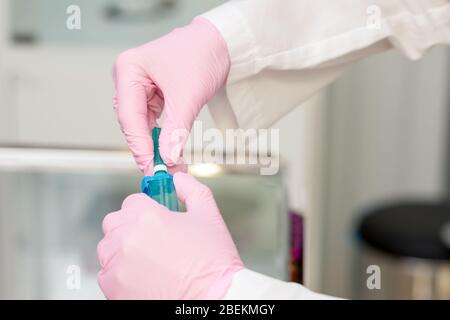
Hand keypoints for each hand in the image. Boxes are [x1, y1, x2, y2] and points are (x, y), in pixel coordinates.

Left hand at [97, 172, 243, 298]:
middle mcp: (126, 238)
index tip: (156, 218)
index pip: (132, 201)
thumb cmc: (213, 262)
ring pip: (108, 248)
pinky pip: (106, 274)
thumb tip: (178, 179)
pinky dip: (120, 274)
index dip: (147, 209)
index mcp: (146, 216)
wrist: (213, 300)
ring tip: (150, 261)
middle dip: (131, 226)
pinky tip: (143, 277)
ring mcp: (117, 265)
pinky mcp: (113, 289)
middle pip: (115, 222)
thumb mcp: (209, 216)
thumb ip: (191, 190)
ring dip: (123, 250)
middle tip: (153, 240)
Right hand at [113, 17, 229, 174]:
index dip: (139, 145)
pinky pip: (153, 120)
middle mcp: (129, 77)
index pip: (129, 115)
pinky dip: (162, 136)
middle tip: (159, 171)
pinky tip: (169, 151)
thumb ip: (175, 130)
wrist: (220, 44)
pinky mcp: (153, 93)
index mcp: (129, 70)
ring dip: (155, 144)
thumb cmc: (202, 56)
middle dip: (147, 147)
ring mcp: (140, 85)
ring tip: (168, 165)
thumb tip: (168, 157)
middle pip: (132, 121)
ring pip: (142, 124)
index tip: (150, 167)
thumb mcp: (187, 97)